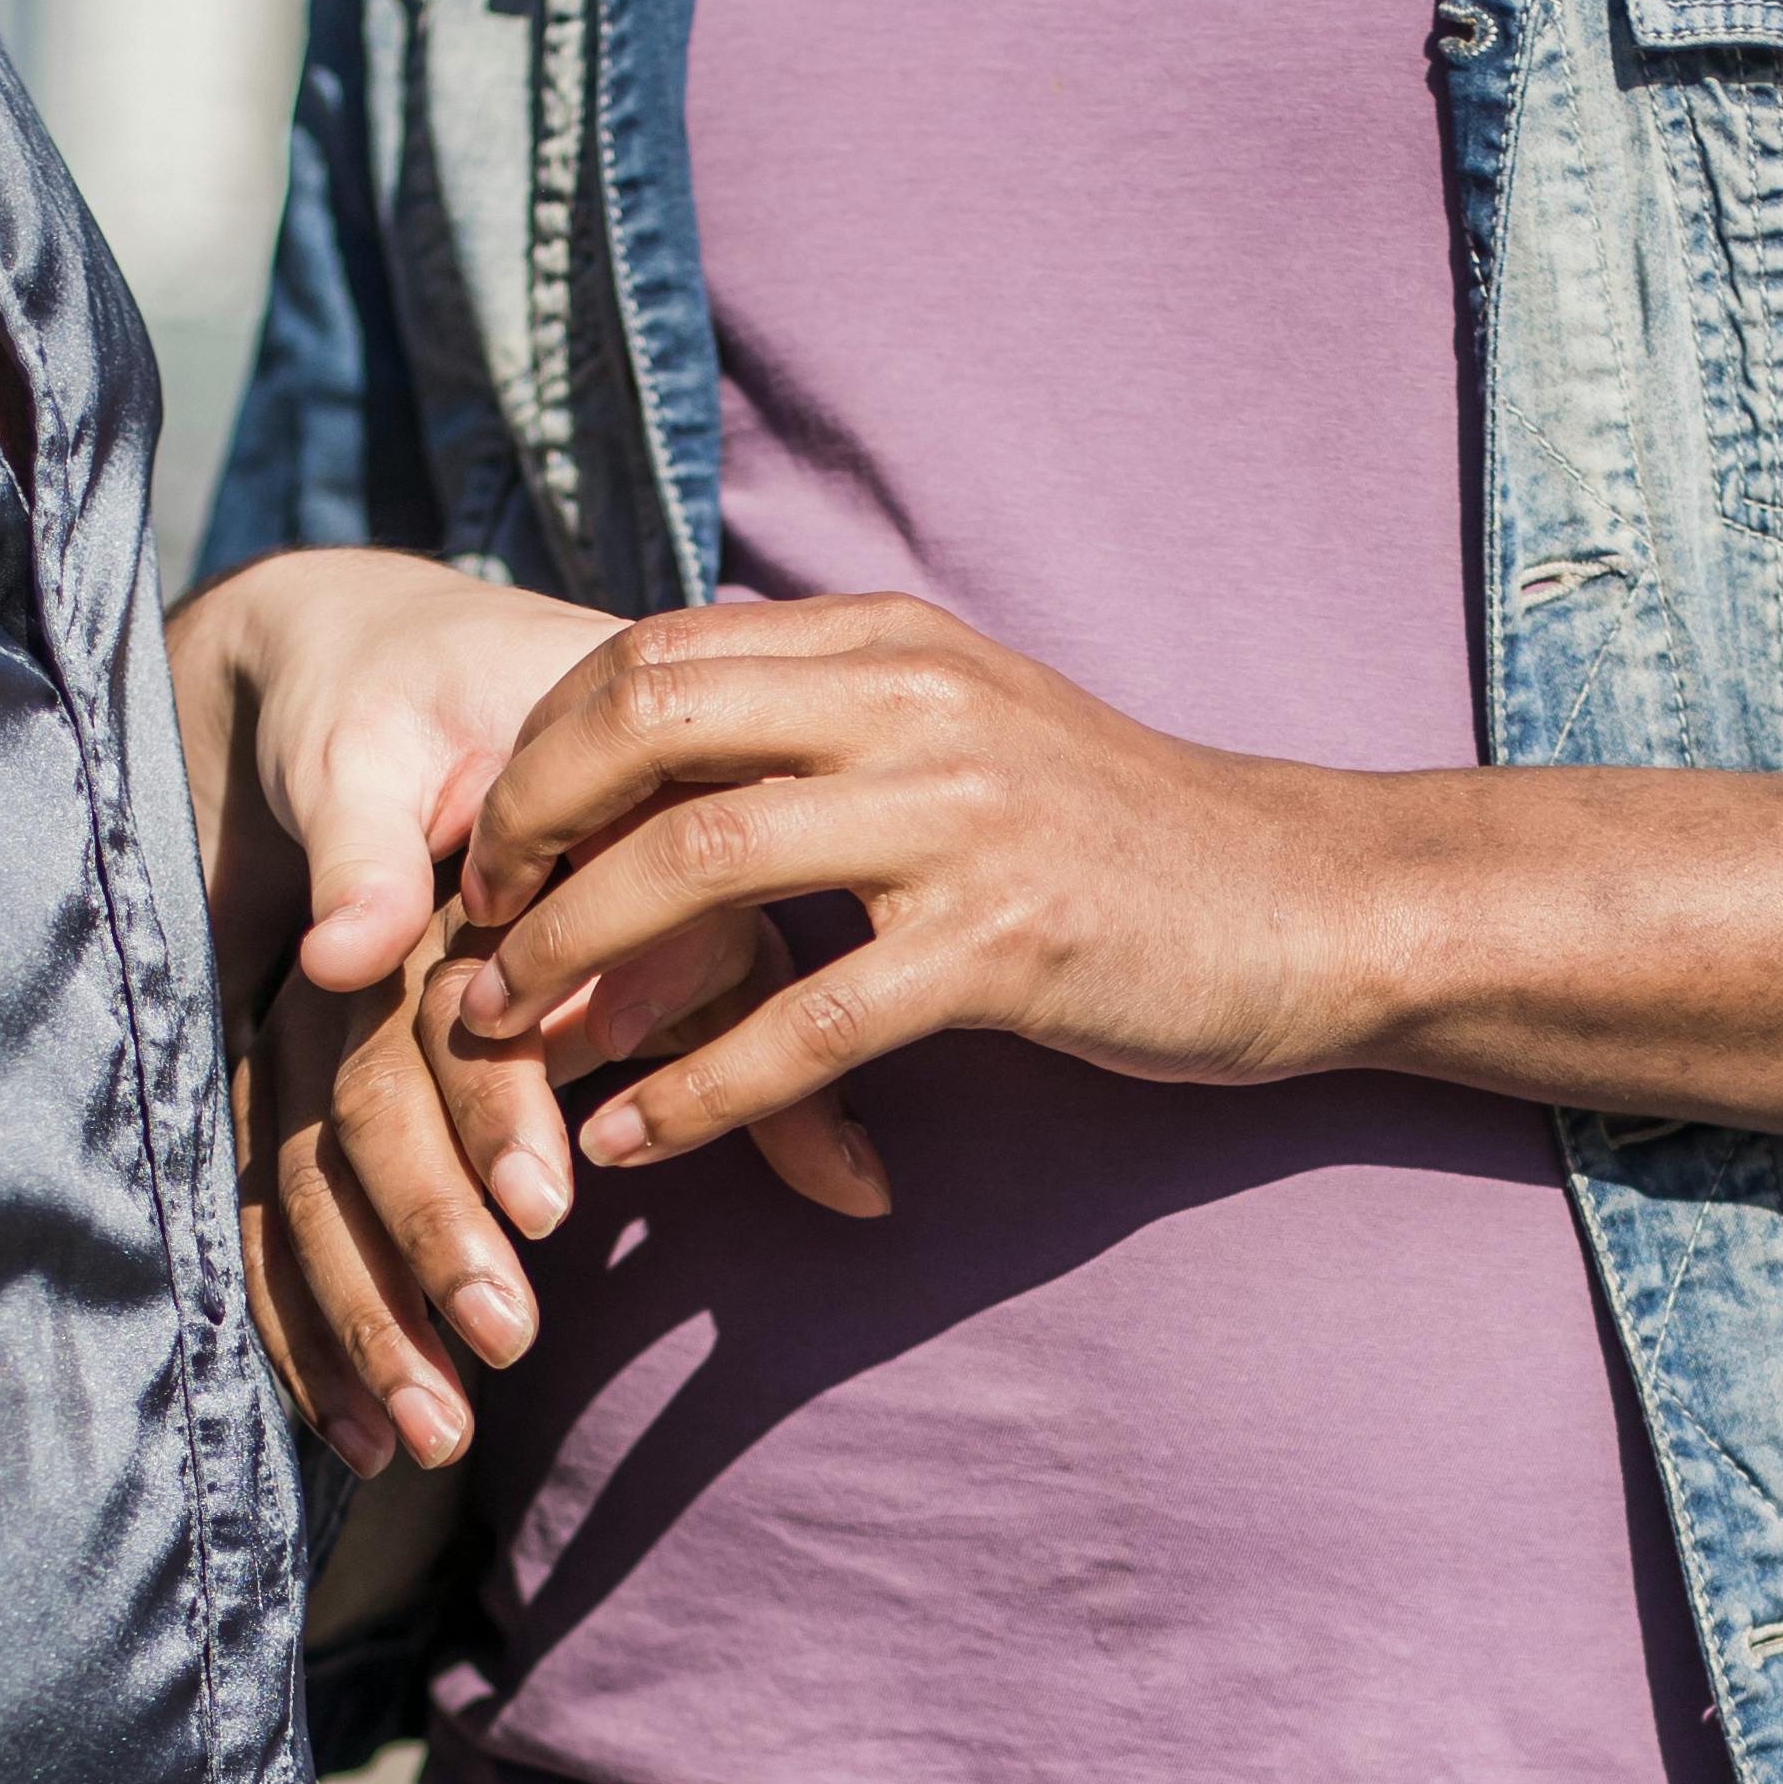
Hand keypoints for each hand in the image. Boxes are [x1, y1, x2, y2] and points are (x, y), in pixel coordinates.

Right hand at [173, 557, 882, 1474]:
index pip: (452, 1014)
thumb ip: (776, 1058)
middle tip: (506, 1340)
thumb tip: (870, 1195)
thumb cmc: (591, 782)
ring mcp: (295, 1024)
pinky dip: (305, 1329)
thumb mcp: (693, 884)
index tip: (555, 1208)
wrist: (377, 675)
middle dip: (427, 1235)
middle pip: (358, 1109)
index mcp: (458, 890)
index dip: (495, 1114)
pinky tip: (362, 1442)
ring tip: (435, 1432)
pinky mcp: (272, 1078)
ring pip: (296, 1177)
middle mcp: (356, 962)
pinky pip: (268, 1211)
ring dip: (359, 1315)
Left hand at [446, 596, 1411, 1173]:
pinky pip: (808, 1023)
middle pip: (643, 730)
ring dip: (576, 961)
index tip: (493, 842)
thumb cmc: (1123, 837)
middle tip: (474, 933)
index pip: (652, 653)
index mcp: (890, 643)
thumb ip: (832, 717)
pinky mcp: (1005, 950)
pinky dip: (696, 1088)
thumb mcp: (970, 730)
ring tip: (509, 1039)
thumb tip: (671, 735)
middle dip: (526, 834)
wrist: (1308, 904)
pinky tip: (634, 1140)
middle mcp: (913, 707)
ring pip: (699, 869)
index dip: (540, 746)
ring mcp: (961, 824)